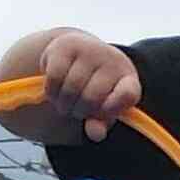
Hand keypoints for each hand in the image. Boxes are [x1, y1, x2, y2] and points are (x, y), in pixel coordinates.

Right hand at [37, 29, 141, 143]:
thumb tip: (96, 134)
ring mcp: (90, 50)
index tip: (101, 114)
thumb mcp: (104, 105)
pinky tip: (55, 93)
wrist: (80, 51)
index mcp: (128, 78)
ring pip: (71, 89)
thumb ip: (102, 122)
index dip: (113, 109)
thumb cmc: (96, 85)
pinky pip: (55, 77)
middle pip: (91, 98)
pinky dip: (51, 92)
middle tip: (76, 111)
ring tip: (65, 104)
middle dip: (79, 112)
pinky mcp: (66, 45)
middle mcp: (112, 60)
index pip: (128, 95)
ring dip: (63, 104)